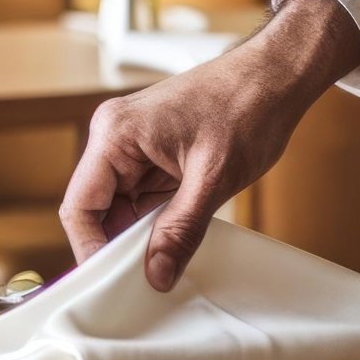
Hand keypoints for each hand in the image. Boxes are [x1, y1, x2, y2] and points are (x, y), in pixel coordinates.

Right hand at [59, 0, 359, 289]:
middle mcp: (116, 137)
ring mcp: (136, 145)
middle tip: (144, 283)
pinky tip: (176, 240)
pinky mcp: (156, 152)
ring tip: (166, 263)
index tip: (110, 285)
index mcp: (116, 134)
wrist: (279, 74)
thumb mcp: (215, 178)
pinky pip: (144, 198)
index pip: (80, 206)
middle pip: (98, 210)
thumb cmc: (249, 105)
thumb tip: (156, 274)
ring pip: (122, 208)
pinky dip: (158, 221)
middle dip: (119, 247)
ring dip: (142, 235)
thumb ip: (180, 229)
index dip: (91, 250)